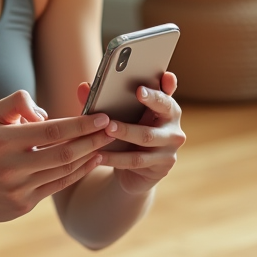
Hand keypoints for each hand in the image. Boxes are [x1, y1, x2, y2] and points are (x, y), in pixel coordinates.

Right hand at [0, 90, 114, 224]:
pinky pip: (60, 186)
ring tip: (106, 142)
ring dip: (89, 155)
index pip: (50, 131)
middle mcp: (10, 166)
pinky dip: (79, 172)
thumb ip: (17, 102)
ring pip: (64, 170)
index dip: (79, 124)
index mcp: (2, 140)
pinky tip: (93, 160)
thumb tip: (45, 113)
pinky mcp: (25, 205)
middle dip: (92, 139)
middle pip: (63, 152)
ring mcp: (18, 188)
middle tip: (113, 128)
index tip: (100, 116)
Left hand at [74, 72, 184, 194]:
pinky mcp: (162, 166)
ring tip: (106, 131)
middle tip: (112, 118)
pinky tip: (99, 155)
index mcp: (166, 107)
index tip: (141, 89)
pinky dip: (116, 158)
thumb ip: (104, 100)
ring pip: (146, 138)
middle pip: (161, 113)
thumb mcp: (121, 116)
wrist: (134, 170)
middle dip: (139, 110)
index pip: (166, 94)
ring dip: (125, 134)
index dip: (158, 90)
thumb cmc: (128, 133)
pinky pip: (137, 160)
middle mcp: (173, 125)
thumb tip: (83, 87)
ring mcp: (170, 147)